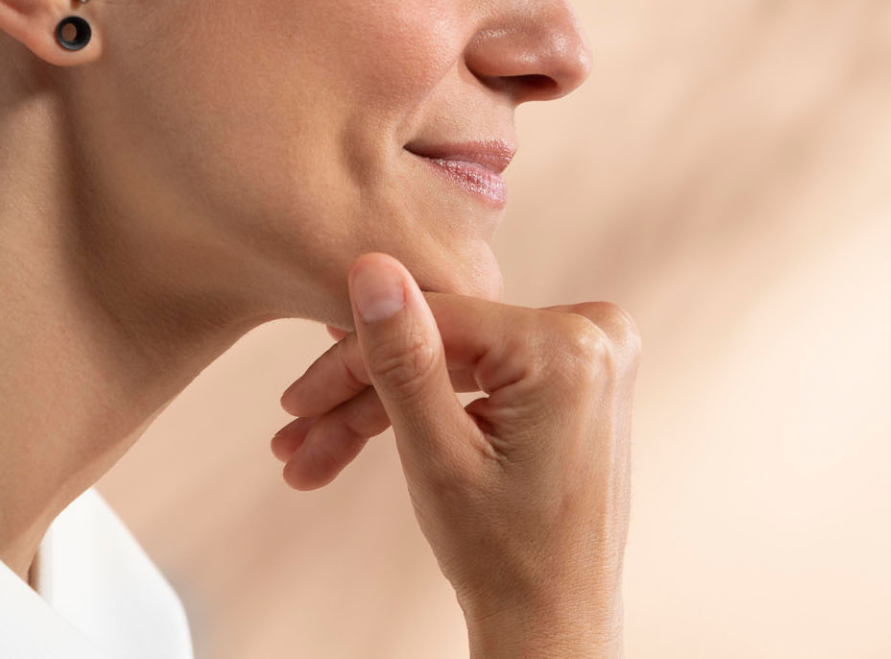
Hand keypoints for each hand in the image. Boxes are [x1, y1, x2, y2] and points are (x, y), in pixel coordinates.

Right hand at [272, 253, 639, 656]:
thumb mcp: (438, 455)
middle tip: (296, 437)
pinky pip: (483, 371)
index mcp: (570, 346)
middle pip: (441, 341)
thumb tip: (373, 267)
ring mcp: (592, 352)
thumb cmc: (507, 557)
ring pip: (454, 359)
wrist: (554, 622)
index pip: (432, 321)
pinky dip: (430, 403)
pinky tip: (364, 433)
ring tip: (313, 454)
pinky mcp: (578, 373)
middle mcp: (595, 334)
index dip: (351, 359)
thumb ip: (403, 356)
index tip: (294, 399)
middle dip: (361, 393)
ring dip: (384, 404)